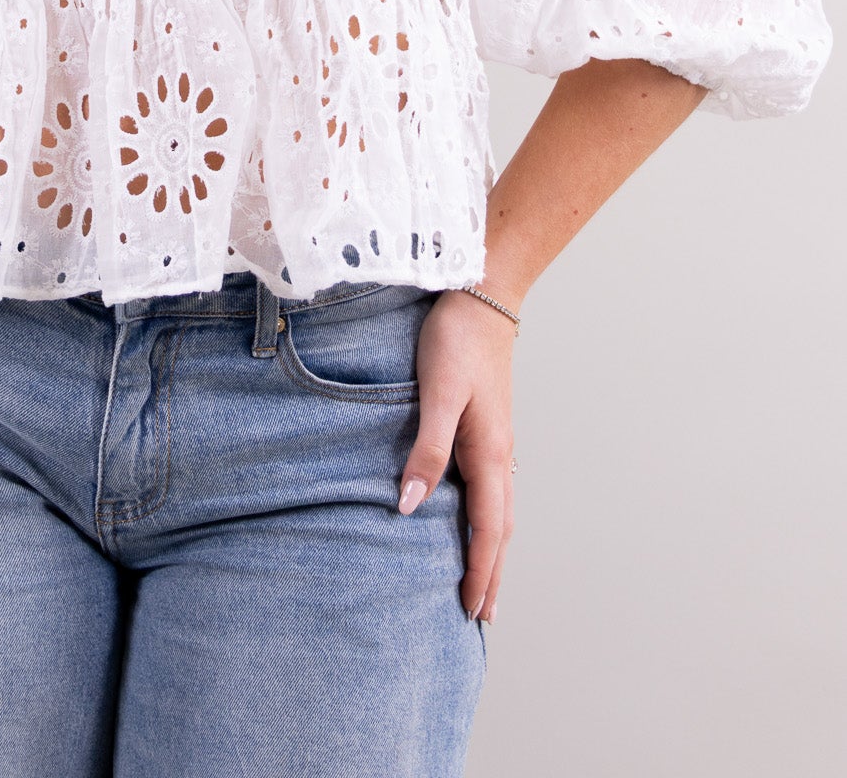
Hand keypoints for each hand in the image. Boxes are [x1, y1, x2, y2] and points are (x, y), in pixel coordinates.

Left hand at [395, 288, 516, 623]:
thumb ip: (426, 449)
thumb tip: (411, 506)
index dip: (479, 571)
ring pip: (500, 510)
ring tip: (484, 581)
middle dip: (492, 573)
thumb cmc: (456, 341)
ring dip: (493, 550)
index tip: (470, 610)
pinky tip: (476, 519)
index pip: (488, 529)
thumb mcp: (437, 393)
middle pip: (501, 529)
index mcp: (489, 453)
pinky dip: (489, 519)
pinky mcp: (488, 427)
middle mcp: (499, 454)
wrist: (482, 295)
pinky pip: (492, 488)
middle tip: (482, 616)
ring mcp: (497, 441)